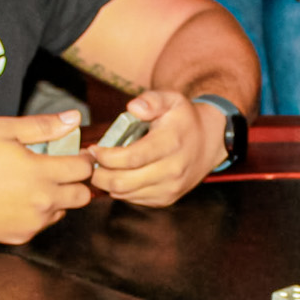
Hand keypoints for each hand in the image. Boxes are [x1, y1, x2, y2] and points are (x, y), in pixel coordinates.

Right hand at [0, 111, 93, 243]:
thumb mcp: (4, 130)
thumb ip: (43, 126)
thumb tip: (74, 118)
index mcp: (42, 172)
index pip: (84, 169)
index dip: (85, 159)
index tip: (78, 155)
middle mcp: (43, 201)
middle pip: (83, 195)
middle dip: (78, 182)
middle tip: (62, 172)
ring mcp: (34, 222)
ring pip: (63, 211)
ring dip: (58, 199)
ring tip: (35, 186)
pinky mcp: (22, 236)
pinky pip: (41, 225)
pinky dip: (38, 214)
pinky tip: (19, 202)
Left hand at [89, 91, 227, 207]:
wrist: (208, 142)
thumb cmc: (183, 120)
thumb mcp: (171, 99)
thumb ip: (151, 100)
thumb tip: (134, 107)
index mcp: (171, 143)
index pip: (131, 158)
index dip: (106, 156)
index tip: (94, 149)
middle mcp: (172, 170)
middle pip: (123, 182)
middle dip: (99, 173)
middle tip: (91, 160)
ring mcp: (170, 188)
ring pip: (125, 194)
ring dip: (107, 182)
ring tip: (102, 167)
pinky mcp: (166, 199)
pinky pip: (133, 199)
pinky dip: (120, 189)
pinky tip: (119, 174)